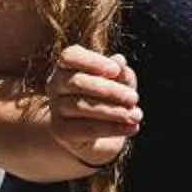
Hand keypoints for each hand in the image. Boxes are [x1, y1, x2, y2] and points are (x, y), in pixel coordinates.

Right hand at [41, 44, 140, 171]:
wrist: (96, 135)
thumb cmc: (107, 99)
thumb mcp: (119, 84)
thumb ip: (121, 73)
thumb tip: (120, 61)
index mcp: (66, 66)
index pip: (70, 56)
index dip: (92, 61)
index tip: (116, 70)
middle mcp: (55, 84)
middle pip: (78, 82)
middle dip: (110, 90)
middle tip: (134, 98)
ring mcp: (55, 108)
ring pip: (82, 106)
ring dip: (114, 111)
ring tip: (136, 115)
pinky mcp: (60, 131)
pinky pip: (87, 128)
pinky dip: (113, 128)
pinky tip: (132, 128)